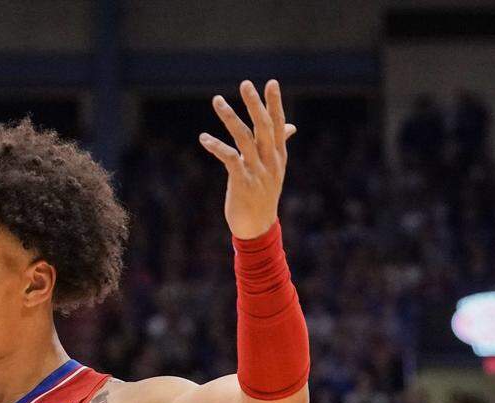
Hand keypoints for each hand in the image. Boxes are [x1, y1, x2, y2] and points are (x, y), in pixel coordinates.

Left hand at [199, 79, 296, 238]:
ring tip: (217, 100)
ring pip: (244, 138)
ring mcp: (257, 172)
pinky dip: (216, 146)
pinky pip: (230, 158)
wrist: (258, 228)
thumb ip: (279, 144)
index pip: (278, 124)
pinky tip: (204, 138)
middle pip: (264, 127)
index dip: (274, 104)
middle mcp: (270, 161)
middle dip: (255, 104)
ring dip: (230, 118)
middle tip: (246, 84)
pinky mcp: (242, 182)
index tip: (271, 82)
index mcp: (278, 156)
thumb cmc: (263, 195)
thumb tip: (290, 126)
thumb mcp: (275, 169)